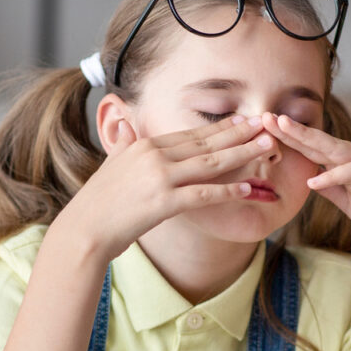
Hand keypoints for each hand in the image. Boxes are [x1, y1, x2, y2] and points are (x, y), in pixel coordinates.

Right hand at [60, 115, 274, 260]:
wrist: (84, 230)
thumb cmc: (98, 203)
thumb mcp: (112, 164)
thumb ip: (124, 143)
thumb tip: (126, 124)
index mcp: (144, 146)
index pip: (190, 134)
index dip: (220, 127)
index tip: (243, 120)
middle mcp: (154, 156)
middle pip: (206, 143)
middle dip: (239, 133)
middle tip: (265, 123)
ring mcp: (159, 178)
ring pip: (210, 163)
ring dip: (242, 154)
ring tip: (266, 146)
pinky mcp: (163, 203)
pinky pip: (202, 194)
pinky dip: (227, 191)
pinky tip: (248, 188)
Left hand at [261, 112, 350, 252]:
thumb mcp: (348, 202)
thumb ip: (331, 188)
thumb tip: (309, 178)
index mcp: (347, 163)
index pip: (313, 147)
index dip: (288, 137)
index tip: (263, 128)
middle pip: (319, 140)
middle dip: (291, 128)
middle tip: (266, 116)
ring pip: (335, 148)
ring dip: (309, 138)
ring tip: (284, 131)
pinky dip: (335, 175)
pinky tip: (314, 179)